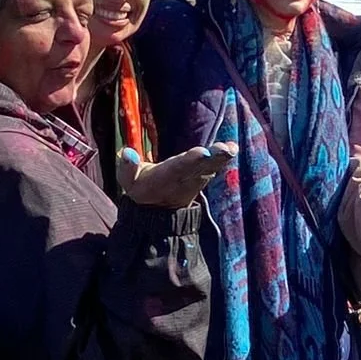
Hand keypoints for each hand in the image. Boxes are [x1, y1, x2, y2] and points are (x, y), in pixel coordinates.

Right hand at [118, 142, 235, 207]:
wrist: (157, 211)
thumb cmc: (141, 188)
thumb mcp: (128, 181)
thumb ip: (127, 167)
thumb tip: (127, 152)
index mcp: (165, 176)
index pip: (179, 166)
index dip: (190, 160)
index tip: (202, 152)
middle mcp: (183, 177)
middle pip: (200, 166)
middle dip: (213, 158)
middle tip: (227, 149)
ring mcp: (195, 179)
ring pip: (210, 167)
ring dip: (221, 158)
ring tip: (232, 147)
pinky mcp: (201, 177)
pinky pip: (213, 167)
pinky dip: (222, 160)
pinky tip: (233, 147)